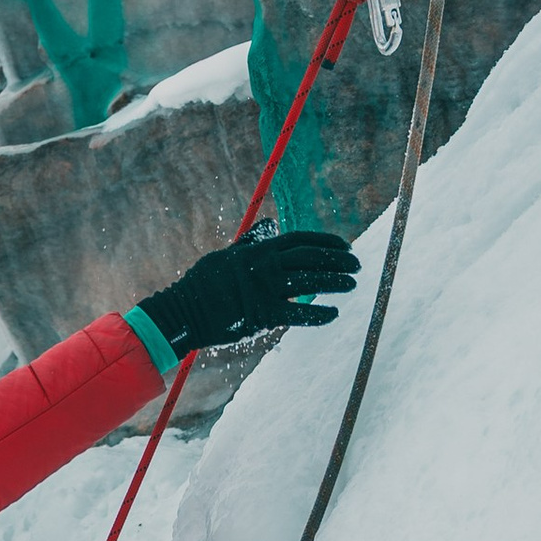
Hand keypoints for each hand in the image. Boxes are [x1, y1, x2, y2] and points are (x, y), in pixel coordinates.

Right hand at [141, 227, 358, 352]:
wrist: (183, 311)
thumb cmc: (203, 283)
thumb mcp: (227, 255)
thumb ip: (252, 242)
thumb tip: (269, 226)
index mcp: (259, 250)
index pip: (300, 240)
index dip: (326, 241)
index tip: (345, 246)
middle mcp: (265, 266)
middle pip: (311, 258)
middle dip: (338, 260)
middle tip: (357, 265)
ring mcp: (265, 290)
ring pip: (309, 283)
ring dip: (335, 283)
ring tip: (352, 284)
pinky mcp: (262, 315)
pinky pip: (298, 314)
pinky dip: (318, 314)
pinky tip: (334, 313)